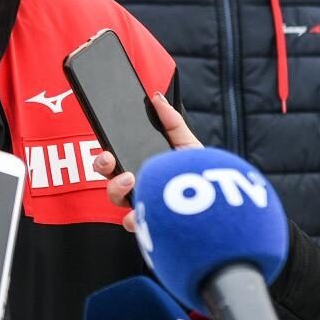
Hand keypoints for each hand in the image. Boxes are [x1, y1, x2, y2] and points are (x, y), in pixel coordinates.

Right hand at [93, 91, 200, 232]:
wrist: (218, 200)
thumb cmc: (199, 172)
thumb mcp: (187, 143)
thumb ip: (171, 121)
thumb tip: (156, 97)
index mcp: (140, 164)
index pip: (114, 159)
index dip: (105, 154)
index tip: (106, 147)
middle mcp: (137, 184)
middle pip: (108, 176)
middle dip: (102, 166)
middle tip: (109, 160)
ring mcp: (140, 204)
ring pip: (115, 198)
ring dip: (116, 188)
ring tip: (130, 180)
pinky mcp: (147, 222)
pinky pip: (131, 222)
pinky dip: (133, 217)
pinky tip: (140, 212)